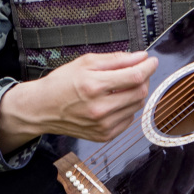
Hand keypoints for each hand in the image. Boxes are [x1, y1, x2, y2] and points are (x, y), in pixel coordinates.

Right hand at [0, 50, 158, 152]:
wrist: (42, 109)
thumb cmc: (61, 84)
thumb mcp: (84, 62)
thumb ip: (115, 59)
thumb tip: (140, 57)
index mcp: (93, 86)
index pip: (134, 77)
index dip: (148, 67)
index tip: (151, 61)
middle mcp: (99, 108)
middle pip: (139, 92)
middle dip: (143, 78)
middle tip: (136, 71)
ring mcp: (102, 125)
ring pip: (137, 106)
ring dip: (135, 93)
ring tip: (121, 86)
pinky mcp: (104, 135)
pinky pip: (128, 119)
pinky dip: (127, 108)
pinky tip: (114, 101)